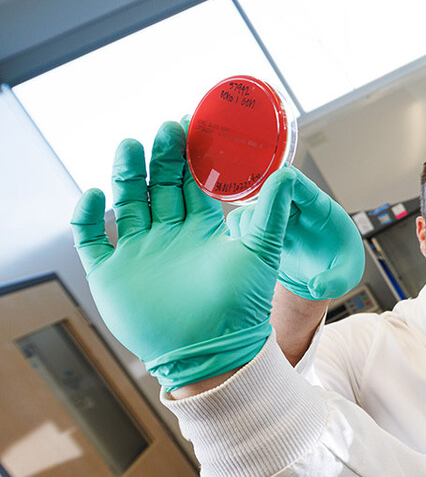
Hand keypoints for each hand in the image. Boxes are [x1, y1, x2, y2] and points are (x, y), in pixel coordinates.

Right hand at [71, 121, 292, 390]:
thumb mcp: (261, 251)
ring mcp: (138, 253)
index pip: (191, 183)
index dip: (189, 155)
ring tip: (129, 145)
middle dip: (158, 157)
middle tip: (162, 129)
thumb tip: (288, 173)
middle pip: (158, 186)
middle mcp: (168, 237)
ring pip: (127, 203)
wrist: (214, 352)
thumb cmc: (241, 306)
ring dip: (126, 174)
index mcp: (201, 230)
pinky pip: (90, 239)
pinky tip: (94, 195)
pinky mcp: (111, 273)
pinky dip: (86, 217)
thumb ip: (272, 211)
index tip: (188, 125)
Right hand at [228, 168, 364, 300]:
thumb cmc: (341, 265)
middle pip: (268, 190)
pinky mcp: (260, 229)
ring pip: (251, 206)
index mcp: (319, 208)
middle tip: (260, 232)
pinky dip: (238, 233)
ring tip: (255, 247)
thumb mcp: (347, 274)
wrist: (323, 273)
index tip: (273, 190)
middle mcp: (294, 207)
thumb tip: (316, 288)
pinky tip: (245, 251)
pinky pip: (241, 222)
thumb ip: (335, 281)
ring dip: (248, 223)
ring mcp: (275, 217)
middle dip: (261, 207)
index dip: (283, 180)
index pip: (298, 183)